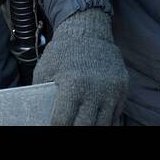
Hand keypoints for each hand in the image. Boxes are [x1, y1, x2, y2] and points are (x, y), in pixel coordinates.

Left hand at [32, 9, 126, 125]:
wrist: (89, 30)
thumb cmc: (63, 51)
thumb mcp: (45, 70)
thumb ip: (41, 94)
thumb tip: (37, 114)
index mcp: (73, 85)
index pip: (63, 122)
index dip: (56, 127)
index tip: (53, 126)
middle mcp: (95, 90)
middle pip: (84, 127)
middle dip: (73, 129)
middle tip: (68, 125)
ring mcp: (111, 91)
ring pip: (102, 125)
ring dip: (90, 126)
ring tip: (81, 122)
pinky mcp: (122, 89)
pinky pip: (115, 116)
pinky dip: (104, 122)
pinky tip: (94, 120)